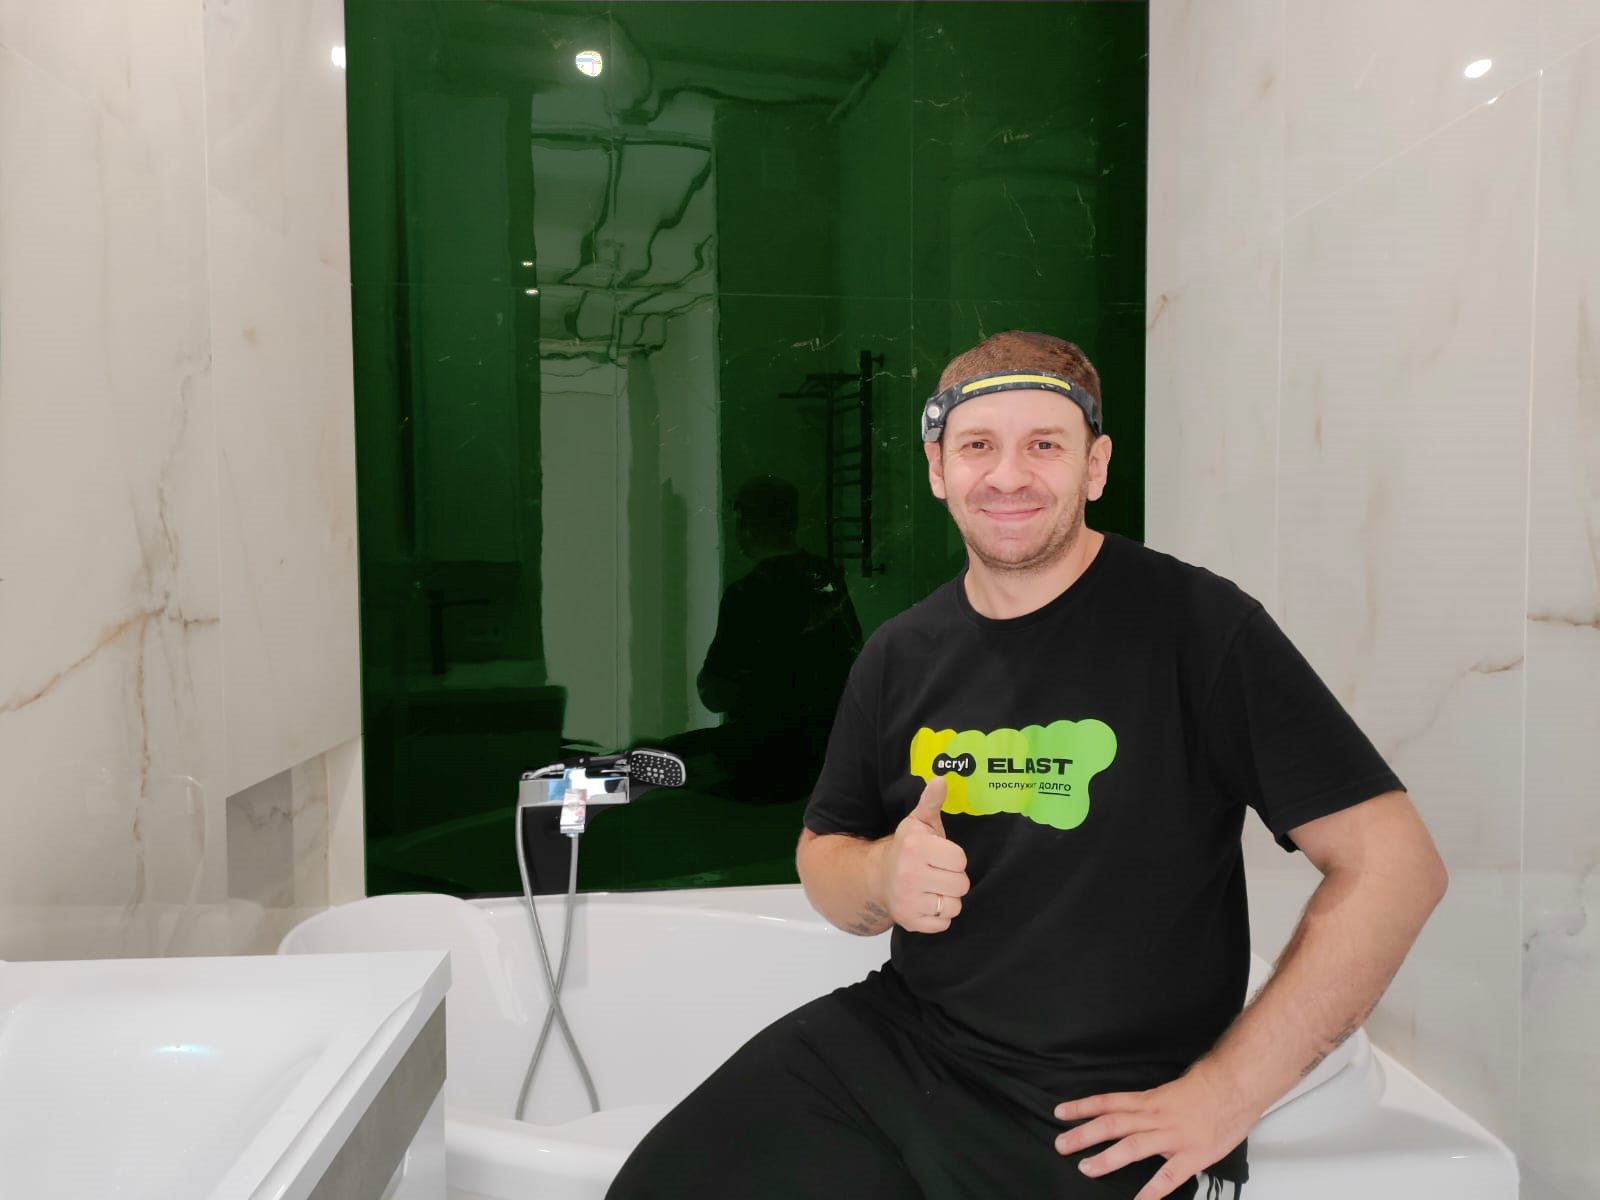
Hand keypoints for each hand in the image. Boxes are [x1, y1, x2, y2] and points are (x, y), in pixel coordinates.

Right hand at [877, 776, 968, 932]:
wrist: (877, 876)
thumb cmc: (907, 849)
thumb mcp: (919, 822)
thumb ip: (931, 802)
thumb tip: (940, 779)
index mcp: (915, 848)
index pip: (960, 860)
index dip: (953, 858)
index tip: (940, 856)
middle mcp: (909, 874)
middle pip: (961, 884)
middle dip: (953, 879)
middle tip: (937, 873)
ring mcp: (908, 900)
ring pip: (954, 905)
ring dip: (947, 898)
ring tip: (932, 888)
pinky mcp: (910, 921)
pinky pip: (944, 923)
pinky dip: (939, 916)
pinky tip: (927, 902)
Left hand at [1052, 1066, 1256, 1199]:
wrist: (1235, 1087)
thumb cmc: (1206, 1088)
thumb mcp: (1169, 1091)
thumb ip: (1148, 1104)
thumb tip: (1127, 1111)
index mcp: (1148, 1100)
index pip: (1107, 1102)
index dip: (1082, 1108)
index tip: (1060, 1113)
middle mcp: (1155, 1117)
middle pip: (1112, 1124)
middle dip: (1084, 1134)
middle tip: (1061, 1144)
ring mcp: (1172, 1138)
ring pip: (1133, 1147)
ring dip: (1107, 1158)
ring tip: (1086, 1168)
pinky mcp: (1192, 1156)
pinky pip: (1168, 1176)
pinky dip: (1152, 1191)